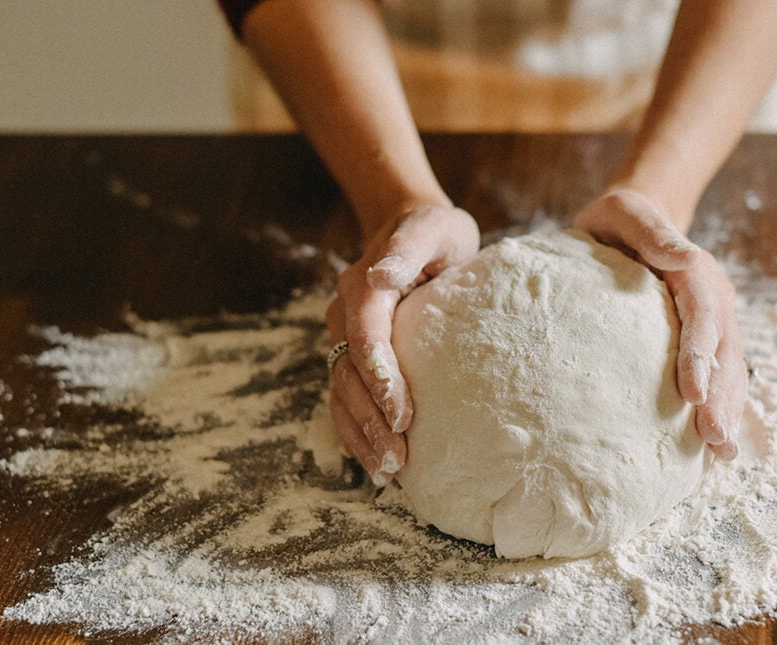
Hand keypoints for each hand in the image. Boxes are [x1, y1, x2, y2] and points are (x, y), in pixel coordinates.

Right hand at [326, 204, 479, 484]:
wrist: (412, 231)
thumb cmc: (433, 234)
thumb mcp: (430, 230)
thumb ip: (407, 250)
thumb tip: (380, 274)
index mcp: (364, 286)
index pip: (365, 335)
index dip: (379, 376)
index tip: (402, 413)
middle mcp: (345, 315)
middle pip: (348, 374)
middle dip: (371, 419)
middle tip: (398, 457)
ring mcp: (344, 338)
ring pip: (342, 393)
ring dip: (361, 434)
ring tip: (388, 471)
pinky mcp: (353, 357)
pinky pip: (346, 400)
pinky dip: (357, 433)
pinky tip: (376, 465)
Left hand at [574, 188, 751, 460]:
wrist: (633, 222)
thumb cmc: (620, 221)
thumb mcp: (625, 212)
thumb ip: (652, 231)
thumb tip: (685, 255)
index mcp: (696, 271)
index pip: (703, 313)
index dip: (701, 354)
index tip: (693, 391)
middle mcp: (713, 299)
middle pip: (725, 351)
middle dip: (722, 397)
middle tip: (716, 439)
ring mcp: (713, 322)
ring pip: (729, 370)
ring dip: (729, 411)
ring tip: (724, 452)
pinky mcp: (703, 341)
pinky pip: (718, 377)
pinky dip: (721, 409)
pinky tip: (714, 448)